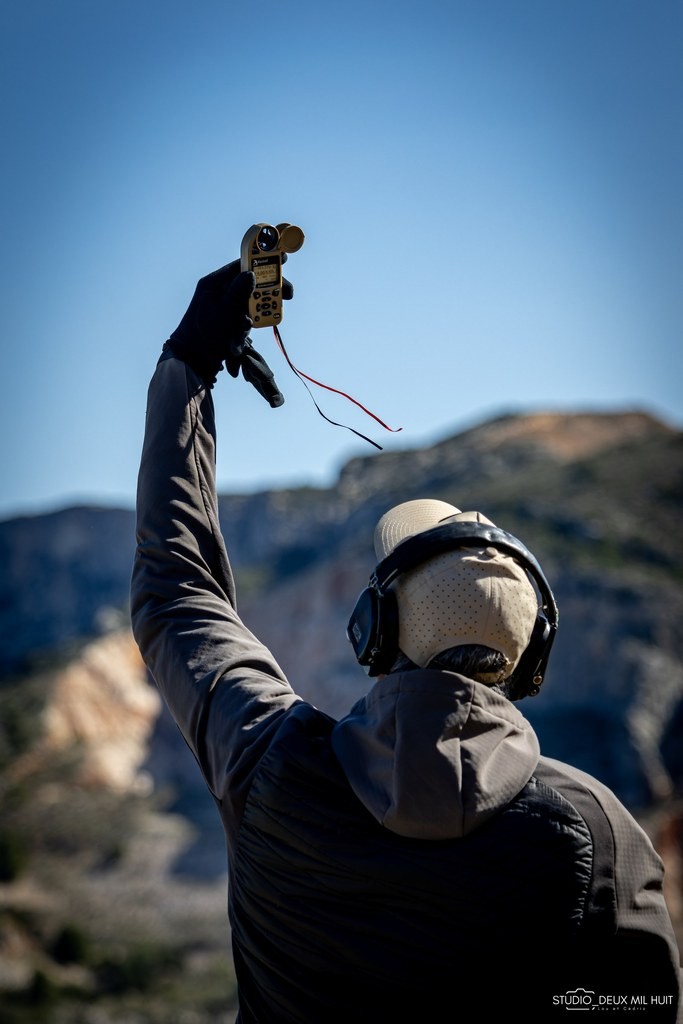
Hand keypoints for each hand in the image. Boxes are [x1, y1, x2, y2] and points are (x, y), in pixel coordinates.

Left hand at [164, 259, 291, 405]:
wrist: (194, 358)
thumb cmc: (202, 334)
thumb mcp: (222, 312)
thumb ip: (237, 292)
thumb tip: (251, 274)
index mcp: (215, 283)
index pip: (241, 264)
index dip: (261, 260)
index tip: (280, 258)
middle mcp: (222, 291)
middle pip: (252, 282)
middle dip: (270, 289)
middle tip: (288, 294)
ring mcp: (228, 305)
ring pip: (253, 300)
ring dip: (260, 311)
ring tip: (259, 322)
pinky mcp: (233, 319)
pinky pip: (249, 316)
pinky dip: (251, 324)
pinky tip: (241, 335)